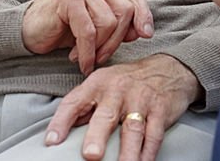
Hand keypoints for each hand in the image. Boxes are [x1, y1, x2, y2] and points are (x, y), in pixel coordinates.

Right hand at [22, 0, 153, 75]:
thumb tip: (143, 31)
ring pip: (109, 22)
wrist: (27, 31)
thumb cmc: (63, 29)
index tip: (146, 35)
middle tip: (101, 57)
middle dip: (116, 40)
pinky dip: (87, 52)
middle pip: (124, 10)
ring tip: (86, 57)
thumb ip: (118, 23)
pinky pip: (89, 31)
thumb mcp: (96, 25)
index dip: (143, 15)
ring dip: (100, 48)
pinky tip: (80, 61)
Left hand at [45, 54, 201, 160]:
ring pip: (133, 128)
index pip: (75, 102)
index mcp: (97, 84)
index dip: (61, 122)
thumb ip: (84, 107)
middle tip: (90, 155)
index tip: (51, 141)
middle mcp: (118, 90)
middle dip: (97, 136)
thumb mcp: (103, 84)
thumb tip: (59, 133)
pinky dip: (148, 152)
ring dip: (127, 151)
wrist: (168, 68)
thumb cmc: (128, 81)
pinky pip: (154, 134)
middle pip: (106, 115)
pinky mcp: (160, 110)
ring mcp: (141, 100)